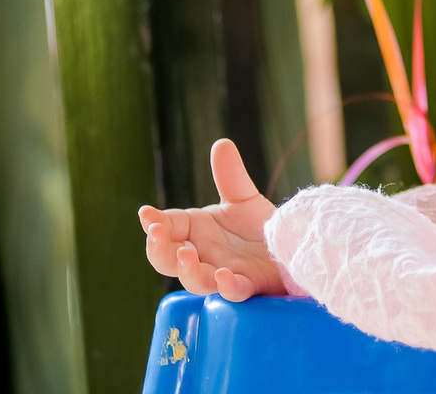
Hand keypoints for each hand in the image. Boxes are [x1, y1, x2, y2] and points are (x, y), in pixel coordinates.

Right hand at [139, 138, 283, 300]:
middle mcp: (203, 255)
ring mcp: (222, 273)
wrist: (290, 246)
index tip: (146, 214)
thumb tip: (222, 143)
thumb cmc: (258, 228)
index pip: (167, 226)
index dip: (154, 222)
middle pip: (168, 259)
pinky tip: (223, 277)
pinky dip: (226, 287)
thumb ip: (230, 175)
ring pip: (195, 280)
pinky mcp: (248, 286)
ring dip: (186, 270)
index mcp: (195, 232)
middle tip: (156, 235)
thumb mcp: (242, 198)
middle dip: (159, 250)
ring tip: (186, 255)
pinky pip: (233, 292)